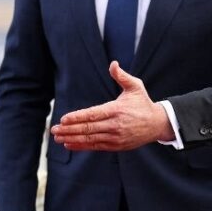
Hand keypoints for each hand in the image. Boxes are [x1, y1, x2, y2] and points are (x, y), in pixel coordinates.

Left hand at [50, 61, 173, 151]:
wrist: (157, 124)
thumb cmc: (143, 103)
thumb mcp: (136, 86)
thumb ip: (122, 76)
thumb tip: (113, 64)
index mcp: (116, 110)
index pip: (92, 114)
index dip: (77, 117)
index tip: (63, 119)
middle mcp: (115, 125)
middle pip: (88, 128)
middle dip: (69, 129)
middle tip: (54, 130)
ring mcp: (115, 137)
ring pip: (90, 139)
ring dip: (72, 139)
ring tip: (58, 138)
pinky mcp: (116, 146)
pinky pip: (96, 146)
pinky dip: (82, 146)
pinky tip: (70, 144)